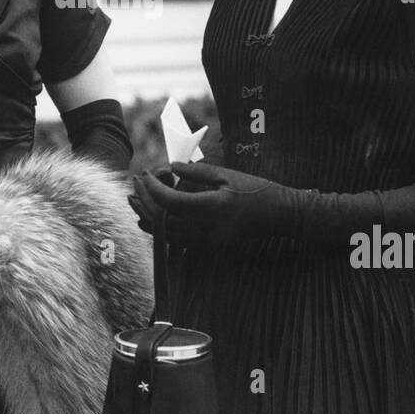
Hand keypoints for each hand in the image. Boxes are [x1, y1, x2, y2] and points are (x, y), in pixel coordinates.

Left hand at [131, 160, 295, 244]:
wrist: (281, 217)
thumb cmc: (257, 190)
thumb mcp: (227, 175)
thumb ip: (196, 171)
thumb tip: (170, 167)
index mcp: (210, 207)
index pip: (168, 202)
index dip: (151, 188)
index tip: (145, 174)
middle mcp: (205, 229)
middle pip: (162, 220)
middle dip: (143, 202)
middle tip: (133, 186)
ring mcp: (207, 241)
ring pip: (166, 235)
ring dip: (148, 218)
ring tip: (134, 203)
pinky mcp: (210, 247)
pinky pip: (177, 241)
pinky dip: (161, 230)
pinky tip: (153, 219)